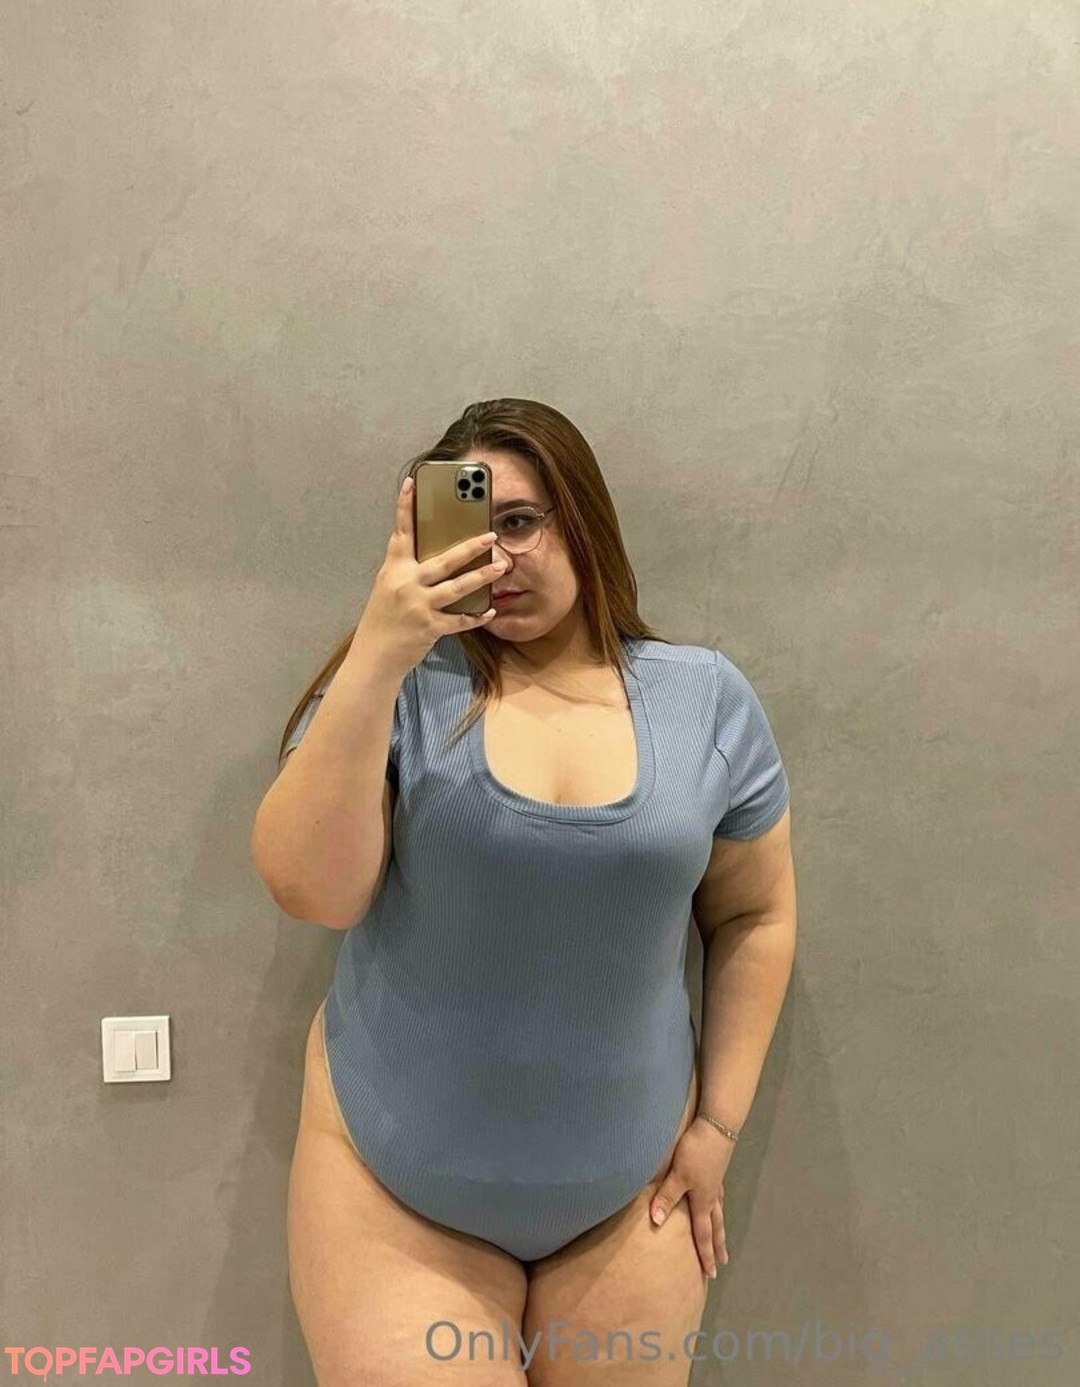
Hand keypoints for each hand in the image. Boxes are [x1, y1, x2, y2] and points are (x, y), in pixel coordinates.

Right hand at [354, 475, 506, 676]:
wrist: (374, 656)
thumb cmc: (383, 619)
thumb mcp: (388, 588)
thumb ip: (407, 570)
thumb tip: (438, 555)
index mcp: (393, 569)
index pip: (401, 532)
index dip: (405, 506)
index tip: (412, 482)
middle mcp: (406, 584)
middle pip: (443, 560)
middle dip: (469, 547)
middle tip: (490, 535)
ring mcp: (418, 606)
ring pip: (457, 587)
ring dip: (482, 577)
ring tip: (500, 566)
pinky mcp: (429, 627)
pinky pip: (459, 619)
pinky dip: (476, 616)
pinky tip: (489, 610)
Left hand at [649, 1118, 733, 1278]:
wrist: (717, 1126)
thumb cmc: (695, 1152)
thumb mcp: (678, 1175)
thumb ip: (667, 1197)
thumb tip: (656, 1223)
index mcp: (703, 1201)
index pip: (703, 1233)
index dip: (705, 1254)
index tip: (711, 1274)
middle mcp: (712, 1196)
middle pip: (716, 1226)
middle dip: (718, 1246)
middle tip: (722, 1263)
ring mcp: (716, 1182)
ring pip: (719, 1211)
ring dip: (721, 1228)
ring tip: (723, 1239)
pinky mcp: (716, 1169)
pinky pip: (719, 1196)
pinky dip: (719, 1206)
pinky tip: (717, 1202)